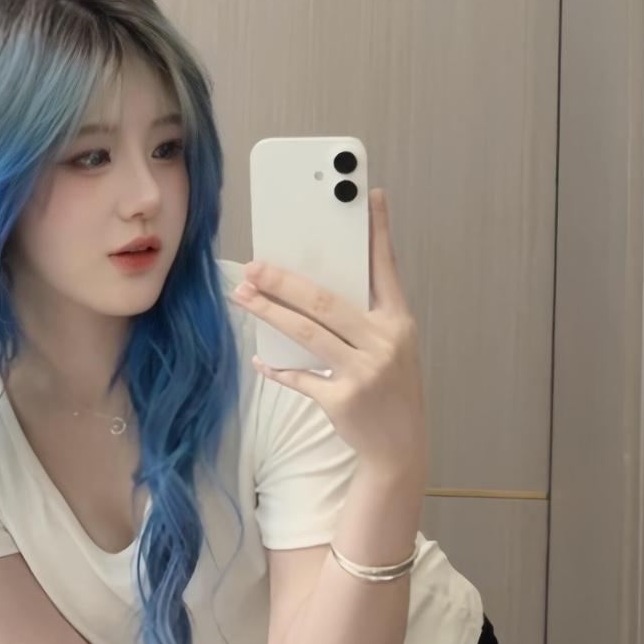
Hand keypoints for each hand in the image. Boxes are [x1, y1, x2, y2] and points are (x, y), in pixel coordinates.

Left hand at [227, 187, 427, 478]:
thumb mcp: (392, 348)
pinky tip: (259, 359)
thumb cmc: (391, 390)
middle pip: (326, 301)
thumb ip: (367, 316)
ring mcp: (363, 372)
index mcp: (399, 322)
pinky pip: (300, 377)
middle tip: (255, 266)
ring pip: (307, 333)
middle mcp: (384, 343)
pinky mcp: (342, 400)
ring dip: (270, 312)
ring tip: (244, 296)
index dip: (378, 231)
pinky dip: (277, 368)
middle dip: (285, 281)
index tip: (369, 196)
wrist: (399, 448)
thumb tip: (320, 284)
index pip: (386, 268)